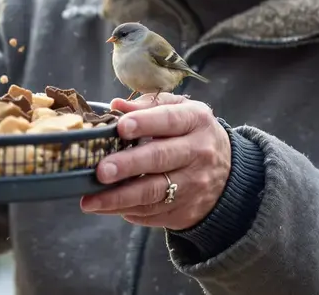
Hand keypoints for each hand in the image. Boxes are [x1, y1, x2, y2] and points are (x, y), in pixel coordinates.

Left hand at [80, 93, 230, 230]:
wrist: (228, 174)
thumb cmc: (192, 134)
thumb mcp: (181, 111)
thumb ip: (149, 106)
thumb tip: (116, 105)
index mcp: (196, 121)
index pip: (169, 120)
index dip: (145, 124)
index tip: (120, 128)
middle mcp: (198, 153)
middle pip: (160, 159)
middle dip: (128, 165)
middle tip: (101, 170)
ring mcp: (193, 185)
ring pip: (153, 193)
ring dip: (118, 198)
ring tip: (90, 199)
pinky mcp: (185, 210)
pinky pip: (151, 213)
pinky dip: (125, 211)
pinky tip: (103, 207)